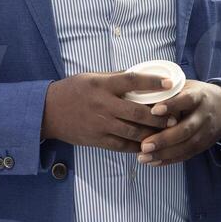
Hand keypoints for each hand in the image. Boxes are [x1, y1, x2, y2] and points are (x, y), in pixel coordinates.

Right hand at [41, 71, 174, 151]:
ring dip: (152, 133)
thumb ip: (115, 78)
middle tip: (173, 117)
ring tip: (165, 132)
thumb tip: (140, 76)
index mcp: (102, 85)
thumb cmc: (72, 91)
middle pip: (137, 112)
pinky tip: (147, 144)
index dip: (153, 82)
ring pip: (133, 131)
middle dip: (158, 116)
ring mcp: (100, 124)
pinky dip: (137, 145)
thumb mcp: (92, 77)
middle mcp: (103, 104)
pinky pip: (122, 145)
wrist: (48, 112)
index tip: (169, 83)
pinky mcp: (97, 140)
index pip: (132, 81)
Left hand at [137, 80, 220, 167]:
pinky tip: (152, 162)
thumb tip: (137, 95)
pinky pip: (186, 155)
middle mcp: (203, 116)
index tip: (154, 110)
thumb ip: (167, 92)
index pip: (186, 100)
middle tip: (144, 145)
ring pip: (186, 146)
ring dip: (163, 153)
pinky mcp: (203, 146)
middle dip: (164, 139)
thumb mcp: (186, 87)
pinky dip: (169, 160)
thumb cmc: (195, 95)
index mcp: (199, 96)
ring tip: (142, 157)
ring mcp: (205, 133)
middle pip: (185, 129)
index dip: (172, 105)